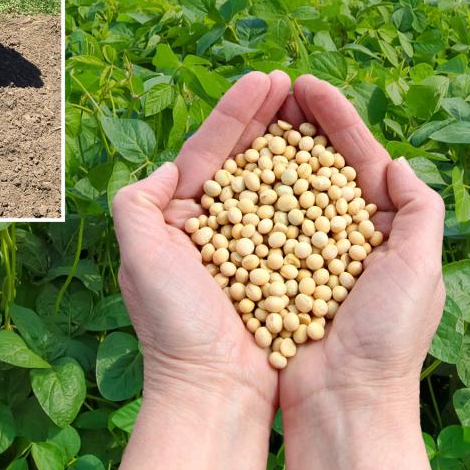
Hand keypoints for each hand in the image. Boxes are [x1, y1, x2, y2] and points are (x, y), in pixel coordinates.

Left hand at [112, 71, 291, 469]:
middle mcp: (216, 230)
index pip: (209, 151)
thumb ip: (138, 204)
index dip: (237, 112)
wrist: (214, 391)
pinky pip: (299, 221)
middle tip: (294, 82)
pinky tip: (331, 166)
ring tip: (314, 109)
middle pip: (245, 159)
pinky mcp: (281, 271)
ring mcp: (250, 249)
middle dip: (268, 117)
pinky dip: (313, 190)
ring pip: (274, 183)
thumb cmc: (175, 326)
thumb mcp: (140, 257)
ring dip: (293, 144)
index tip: (266, 78)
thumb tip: (166, 168)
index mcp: (180, 219)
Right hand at [276, 75, 441, 469]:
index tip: (305, 83)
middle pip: (317, 163)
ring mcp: (304, 254)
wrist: (344, 404)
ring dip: (267, 146)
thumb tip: (395, 162)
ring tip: (249, 110)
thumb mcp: (421, 267)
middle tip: (272, 84)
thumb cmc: (387, 339)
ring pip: (283, 187)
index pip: (358, 156)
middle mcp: (342, 237)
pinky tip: (228, 166)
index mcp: (383, 229)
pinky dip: (244, 192)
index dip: (335, 117)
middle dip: (297, 122)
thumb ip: (418, 209)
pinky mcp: (270, 275)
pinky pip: (255, 225)